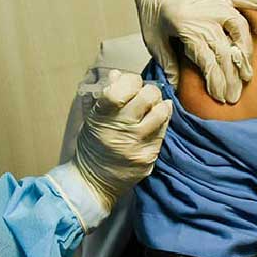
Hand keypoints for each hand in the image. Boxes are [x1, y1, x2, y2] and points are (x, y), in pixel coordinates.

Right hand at [70, 70, 172, 211]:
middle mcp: (120, 129)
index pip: (121, 88)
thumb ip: (106, 95)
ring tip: (151, 109)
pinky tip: (154, 122)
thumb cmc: (93, 145)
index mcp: (102, 116)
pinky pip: (163, 131)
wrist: (93, 182)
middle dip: (148, 91)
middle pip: (148, 96)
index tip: (131, 84)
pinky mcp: (149, 156)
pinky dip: (161, 122)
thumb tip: (119, 74)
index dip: (130, 80)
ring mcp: (137, 144)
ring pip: (161, 111)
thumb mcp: (93, 118)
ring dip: (158, 105)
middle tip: (144, 96)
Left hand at [129, 0, 256, 103]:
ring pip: (240, 30)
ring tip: (248, 73)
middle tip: (235, 95)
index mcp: (189, 28)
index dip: (217, 82)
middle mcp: (207, 16)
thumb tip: (175, 87)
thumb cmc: (152, 9)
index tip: (221, 97)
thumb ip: (166, 62)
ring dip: (246, 53)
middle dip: (232, 77)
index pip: (209, 62)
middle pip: (226, 52)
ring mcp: (218, 2)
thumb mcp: (152, 39)